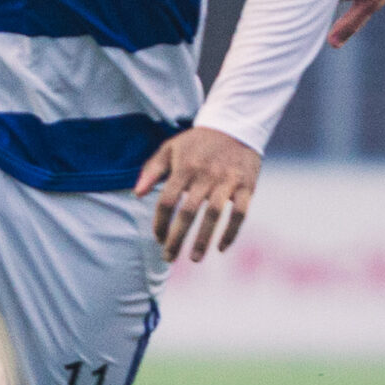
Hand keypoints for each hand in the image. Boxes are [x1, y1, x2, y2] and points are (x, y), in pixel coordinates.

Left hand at [134, 127, 261, 262]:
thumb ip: (152, 170)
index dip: (160, 222)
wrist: (235, 126)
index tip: (158, 238)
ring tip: (194, 258)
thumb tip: (136, 194)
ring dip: (204, 239)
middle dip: (177, 238)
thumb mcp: (170, 148)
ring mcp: (227, 181)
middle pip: (188, 211)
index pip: (167, 200)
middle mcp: (205, 175)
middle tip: (169, 258)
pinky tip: (221, 248)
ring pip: (214, 214)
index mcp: (184, 167)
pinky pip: (241, 213)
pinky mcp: (247, 185)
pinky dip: (232, 232)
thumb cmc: (197, 143)